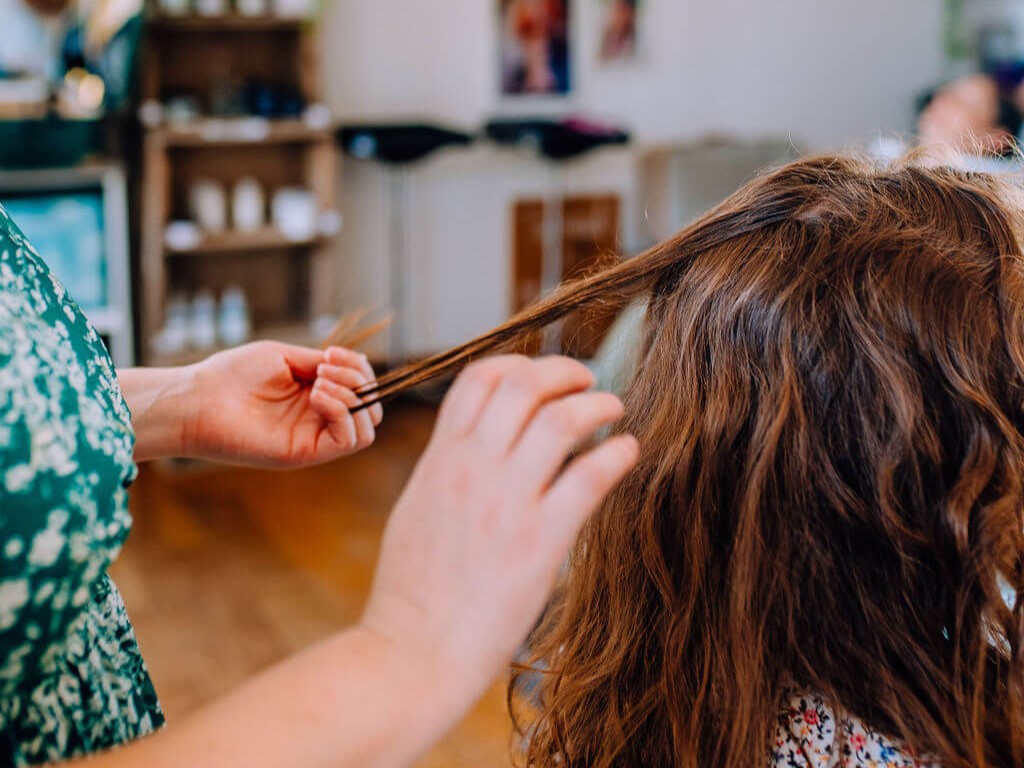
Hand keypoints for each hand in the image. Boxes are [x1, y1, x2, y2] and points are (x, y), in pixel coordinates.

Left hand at [184, 342, 382, 467]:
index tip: (332, 353)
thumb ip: (322, 364)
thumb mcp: (286, 358)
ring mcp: (313, 437)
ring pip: (365, 428)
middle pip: (370, 408)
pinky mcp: (305, 453)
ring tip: (320, 383)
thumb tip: (351, 369)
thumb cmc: (234, 375)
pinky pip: (347, 440)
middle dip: (360, 381)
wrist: (200, 399)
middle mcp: (319, 418)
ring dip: (352, 397)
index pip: (361, 388)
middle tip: (328, 367)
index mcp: (316, 395)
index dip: (359, 368)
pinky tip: (316, 396)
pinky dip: (342, 413)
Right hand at [359, 355, 638, 707]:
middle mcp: (472, 469)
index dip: (519, 363)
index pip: (479, 378)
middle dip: (564, 371)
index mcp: (440, 459)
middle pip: (524, 384)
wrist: (411, 654)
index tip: (543, 374)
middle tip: (588, 381)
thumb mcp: (417, 509)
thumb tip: (477, 444)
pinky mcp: (539, 543)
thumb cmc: (411, 592)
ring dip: (597, 405)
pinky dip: (616, 454)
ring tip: (614, 411)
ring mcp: (506, 503)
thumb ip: (447, 469)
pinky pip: (588, 478)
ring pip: (561, 420)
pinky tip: (627, 452)